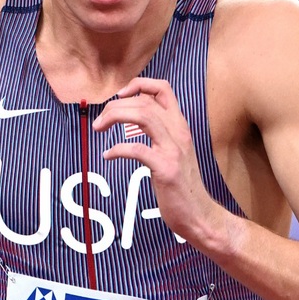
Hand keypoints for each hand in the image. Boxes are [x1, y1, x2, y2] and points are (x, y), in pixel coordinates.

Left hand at [93, 77, 223, 244]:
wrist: (199, 214)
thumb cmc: (182, 185)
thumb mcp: (174, 152)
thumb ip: (161, 134)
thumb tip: (135, 120)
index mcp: (180, 126)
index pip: (163, 89)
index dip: (139, 84)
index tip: (120, 95)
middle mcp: (179, 133)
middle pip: (145, 102)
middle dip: (115, 106)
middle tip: (100, 122)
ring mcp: (174, 150)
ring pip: (144, 116)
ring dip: (115, 117)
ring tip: (99, 128)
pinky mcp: (166, 169)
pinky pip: (138, 150)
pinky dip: (118, 150)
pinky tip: (108, 155)